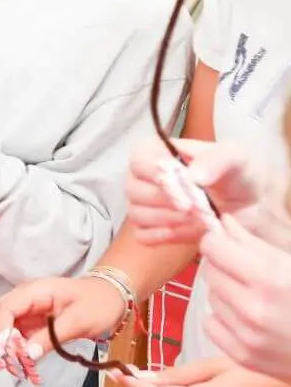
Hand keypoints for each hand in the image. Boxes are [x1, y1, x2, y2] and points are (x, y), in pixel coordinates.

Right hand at [0, 276, 127, 384]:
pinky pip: (15, 335)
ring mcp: (27, 310)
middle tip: (6, 365)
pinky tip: (25, 366)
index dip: (0, 333)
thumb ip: (51, 337)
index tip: (5, 356)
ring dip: (4, 347)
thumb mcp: (79, 321)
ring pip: (1, 326)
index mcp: (33, 292)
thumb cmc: (98, 304)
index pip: (4, 309)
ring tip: (17, 369)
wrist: (112, 297)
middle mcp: (24, 299)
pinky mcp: (32, 322)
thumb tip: (26, 355)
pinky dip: (15, 350)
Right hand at [125, 138, 262, 245]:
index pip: (139, 161)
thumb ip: (214, 159)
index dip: (157, 179)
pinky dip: (165, 236)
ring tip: (199, 219)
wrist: (253, 205)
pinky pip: (143, 235)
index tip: (187, 197)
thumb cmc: (240, 174)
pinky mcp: (150, 228)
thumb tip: (191, 177)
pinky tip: (188, 231)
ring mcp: (143, 203)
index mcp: (156, 151)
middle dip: (168, 203)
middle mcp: (143, 176)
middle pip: (134, 190)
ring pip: (137, 214)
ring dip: (170, 221)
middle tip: (199, 210)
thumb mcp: (236, 157)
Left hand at [201, 213, 290, 383]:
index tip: (224, 243)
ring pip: (213, 298)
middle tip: (246, 271)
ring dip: (227, 293)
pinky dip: (225, 319)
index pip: (214, 248)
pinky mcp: (244, 356)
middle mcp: (255, 308)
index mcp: (271, 279)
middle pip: (210, 272)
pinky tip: (249, 319)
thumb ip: (255, 244)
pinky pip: (212, 325)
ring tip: (256, 298)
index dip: (216, 242)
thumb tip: (223, 223)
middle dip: (223, 266)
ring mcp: (248, 335)